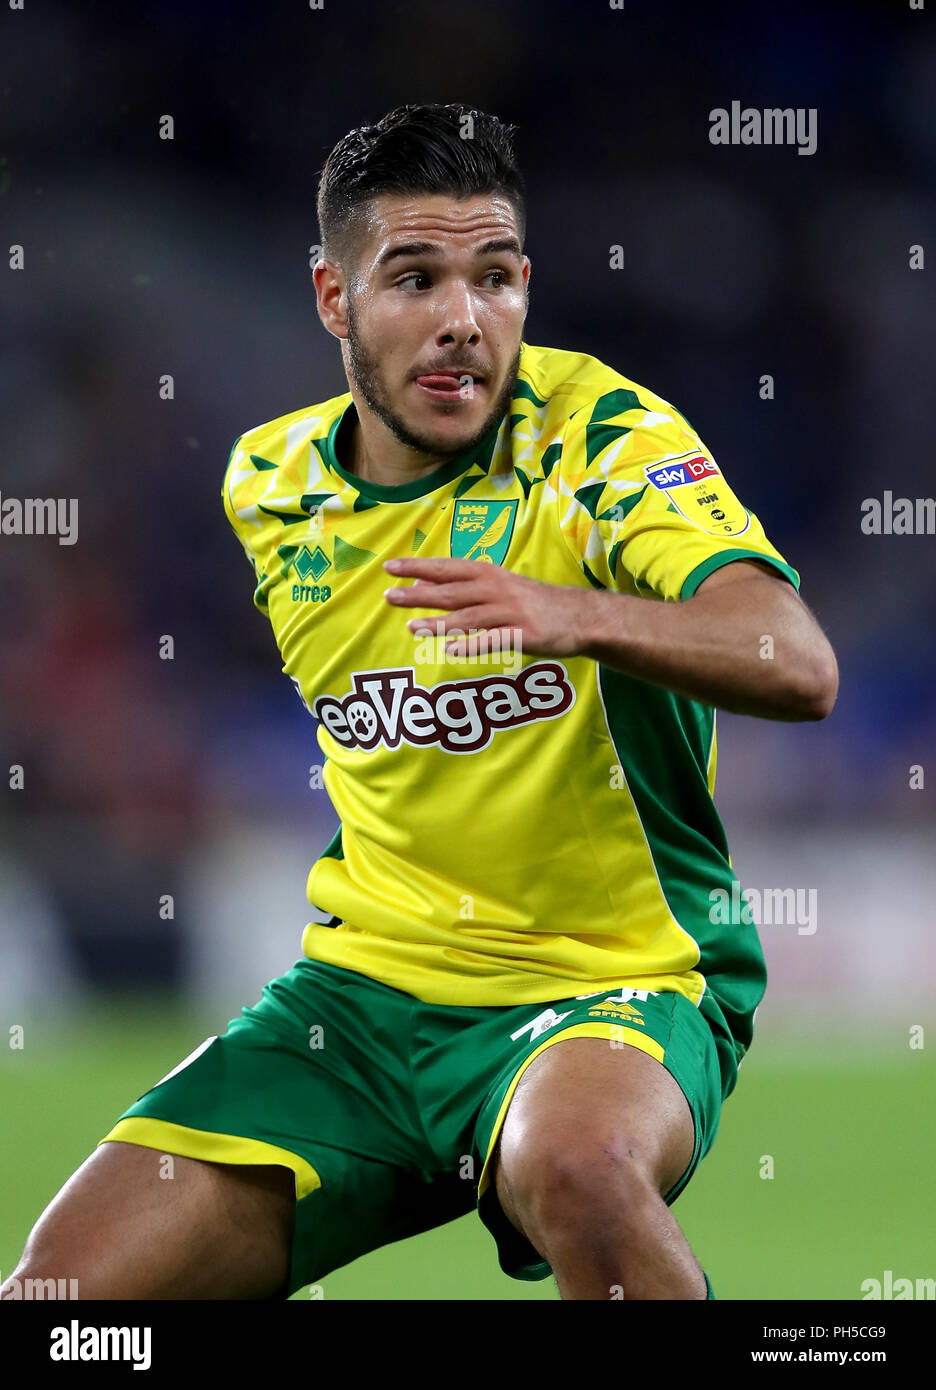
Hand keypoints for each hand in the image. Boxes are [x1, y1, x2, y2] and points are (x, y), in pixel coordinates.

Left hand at [382, 556, 594, 658]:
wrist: (579, 616)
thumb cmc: (532, 601)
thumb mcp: (498, 586)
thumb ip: (462, 587)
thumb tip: (420, 584)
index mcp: (489, 574)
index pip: (447, 568)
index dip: (418, 567)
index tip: (389, 568)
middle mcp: (497, 589)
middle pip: (452, 591)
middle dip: (419, 594)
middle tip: (389, 596)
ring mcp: (512, 612)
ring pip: (469, 617)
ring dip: (439, 623)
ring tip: (412, 628)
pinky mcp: (525, 635)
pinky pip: (494, 640)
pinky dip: (472, 644)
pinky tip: (451, 649)